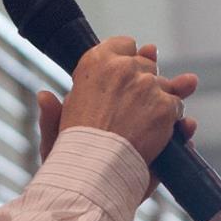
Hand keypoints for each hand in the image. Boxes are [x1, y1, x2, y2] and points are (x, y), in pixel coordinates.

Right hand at [43, 38, 197, 168]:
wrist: (94, 175)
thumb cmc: (72, 156)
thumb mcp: (54, 133)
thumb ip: (53, 112)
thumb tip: (44, 95)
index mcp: (95, 64)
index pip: (123, 45)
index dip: (126, 61)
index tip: (125, 75)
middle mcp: (123, 68)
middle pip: (147, 64)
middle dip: (145, 81)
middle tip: (135, 105)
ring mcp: (147, 86)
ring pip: (165, 85)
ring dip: (161, 100)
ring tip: (148, 123)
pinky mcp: (165, 106)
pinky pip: (177, 107)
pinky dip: (175, 120)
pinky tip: (164, 131)